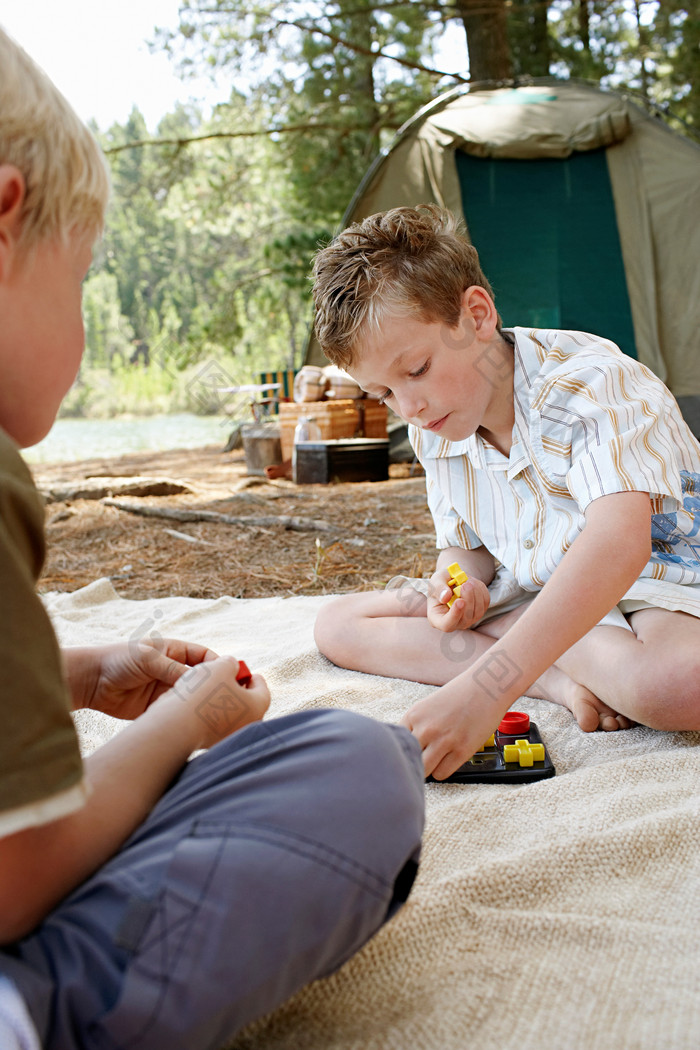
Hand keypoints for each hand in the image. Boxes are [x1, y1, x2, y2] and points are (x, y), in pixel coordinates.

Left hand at [71, 639, 219, 719]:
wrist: (92, 681)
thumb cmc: (119, 660)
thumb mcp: (149, 659)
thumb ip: (174, 670)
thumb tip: (200, 681)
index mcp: (176, 652)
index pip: (205, 657)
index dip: (218, 665)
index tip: (228, 676)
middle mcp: (175, 671)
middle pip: (202, 680)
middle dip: (212, 688)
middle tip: (223, 699)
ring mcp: (167, 690)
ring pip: (191, 699)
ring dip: (198, 705)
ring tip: (207, 713)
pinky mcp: (158, 708)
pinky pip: (176, 713)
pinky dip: (183, 718)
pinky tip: (188, 722)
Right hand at [160, 655, 270, 748]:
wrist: (177, 724)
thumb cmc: (204, 692)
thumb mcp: (221, 666)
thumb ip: (231, 663)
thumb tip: (231, 667)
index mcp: (257, 706)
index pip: (262, 689)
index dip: (252, 676)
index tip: (243, 671)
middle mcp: (247, 725)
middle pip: (247, 703)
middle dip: (237, 690)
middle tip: (224, 679)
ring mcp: (229, 737)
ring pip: (230, 715)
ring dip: (221, 702)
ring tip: (207, 690)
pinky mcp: (211, 744)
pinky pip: (214, 725)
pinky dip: (209, 715)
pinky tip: (196, 705)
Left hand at [401, 682, 504, 780]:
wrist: (486, 685)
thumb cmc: (460, 694)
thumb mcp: (428, 706)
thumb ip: (416, 726)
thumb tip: (409, 749)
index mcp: (413, 715)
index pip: (398, 744)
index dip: (407, 748)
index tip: (414, 750)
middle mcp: (425, 729)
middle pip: (409, 759)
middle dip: (416, 760)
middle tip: (424, 758)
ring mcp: (443, 741)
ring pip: (423, 771)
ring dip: (429, 768)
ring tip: (438, 759)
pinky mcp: (461, 751)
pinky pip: (442, 774)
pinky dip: (443, 770)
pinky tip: (449, 759)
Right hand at [426, 567, 489, 632]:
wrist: (451, 582)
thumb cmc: (441, 585)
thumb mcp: (435, 581)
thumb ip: (438, 588)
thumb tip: (446, 596)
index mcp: (438, 619)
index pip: (447, 624)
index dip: (454, 615)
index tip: (459, 601)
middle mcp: (454, 623)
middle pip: (466, 618)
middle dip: (468, 599)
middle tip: (466, 584)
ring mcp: (468, 620)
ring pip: (478, 611)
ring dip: (475, 593)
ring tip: (467, 581)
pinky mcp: (479, 612)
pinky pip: (485, 602)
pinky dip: (480, 590)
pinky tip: (473, 583)